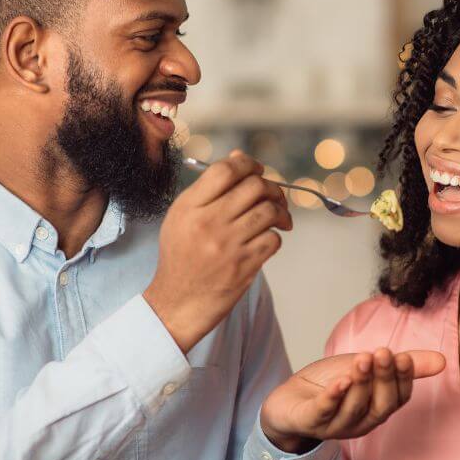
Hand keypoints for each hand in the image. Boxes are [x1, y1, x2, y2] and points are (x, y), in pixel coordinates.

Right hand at [144, 151, 291, 352]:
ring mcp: (227, 246)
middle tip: (272, 196)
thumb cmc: (182, 256)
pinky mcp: (244, 266)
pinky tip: (268, 238)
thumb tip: (238, 157)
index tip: (256, 170)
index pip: (225, 171)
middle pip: (254, 187)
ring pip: (269, 211)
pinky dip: (276, 235)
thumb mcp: (182, 217)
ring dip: (280, 211)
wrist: (178, 303)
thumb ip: (209, 188)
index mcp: (189, 207)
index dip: (248, 164)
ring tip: (278, 217)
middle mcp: (208, 223)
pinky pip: (274, 239)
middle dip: (271, 187)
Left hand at [260, 347, 445, 452]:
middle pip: (379, 406)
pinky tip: (340, 381)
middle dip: (384, 379)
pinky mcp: (309, 421)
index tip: (404, 358)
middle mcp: (360, 422)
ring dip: (360, 383)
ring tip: (363, 359)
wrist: (289, 400)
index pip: (398, 399)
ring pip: (353, 409)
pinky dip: (333, 397)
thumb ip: (402, 366)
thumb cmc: (332, 383)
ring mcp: (334, 426)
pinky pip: (323, 412)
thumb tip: (442, 360)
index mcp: (376, 409)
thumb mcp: (368, 369)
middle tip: (384, 353)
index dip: (403, 380)